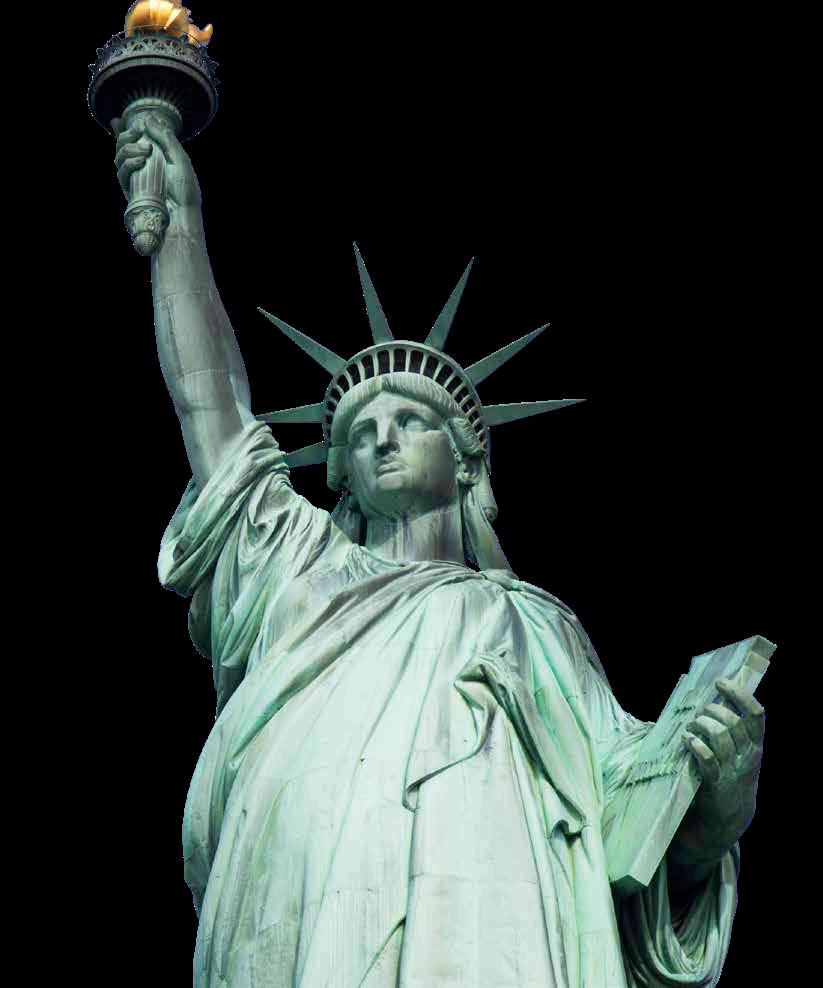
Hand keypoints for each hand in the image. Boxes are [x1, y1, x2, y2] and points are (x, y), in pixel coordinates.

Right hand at [112, 113, 201, 211]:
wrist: (183, 214)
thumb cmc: (185, 189)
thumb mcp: (179, 158)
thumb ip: (165, 138)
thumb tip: (148, 118)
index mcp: (155, 158)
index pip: (135, 141)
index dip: (123, 130)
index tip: (119, 120)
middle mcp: (143, 167)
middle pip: (123, 146)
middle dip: (126, 135)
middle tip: (138, 132)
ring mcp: (135, 179)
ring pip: (119, 157)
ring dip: (129, 148)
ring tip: (145, 150)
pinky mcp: (131, 190)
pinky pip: (121, 173)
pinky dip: (129, 164)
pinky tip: (140, 162)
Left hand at [682, 678, 764, 849]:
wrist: (729, 816)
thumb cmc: (730, 774)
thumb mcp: (741, 752)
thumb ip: (733, 729)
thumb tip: (715, 698)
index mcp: (756, 744)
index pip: (756, 713)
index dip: (739, 694)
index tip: (720, 683)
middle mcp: (748, 755)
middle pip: (732, 722)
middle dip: (711, 711)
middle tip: (699, 714)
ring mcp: (733, 769)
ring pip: (719, 737)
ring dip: (700, 725)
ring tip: (690, 727)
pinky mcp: (716, 783)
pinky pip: (707, 759)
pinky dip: (695, 745)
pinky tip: (686, 740)